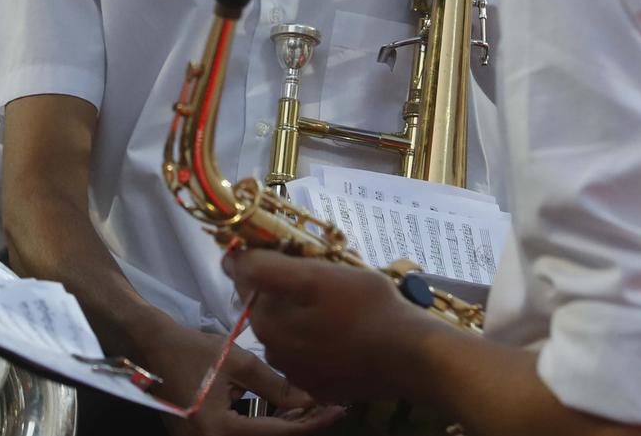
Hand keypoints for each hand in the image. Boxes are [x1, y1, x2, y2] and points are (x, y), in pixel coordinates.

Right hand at [133, 318, 342, 435]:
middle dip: (301, 427)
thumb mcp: (238, 363)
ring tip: (310, 410)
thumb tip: (310, 400)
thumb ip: (275, 385)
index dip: (312, 422)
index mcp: (220, 431)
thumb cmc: (193, 350)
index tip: (337, 409)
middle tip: (328, 409)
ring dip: (284, 428)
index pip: (278, 433)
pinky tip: (283, 412)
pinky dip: (265, 427)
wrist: (153, 348)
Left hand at [227, 249, 445, 406]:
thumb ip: (268, 268)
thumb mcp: (317, 275)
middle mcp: (275, 353)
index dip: (269, 260)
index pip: (249, 280)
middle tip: (326, 276)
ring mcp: (300, 374)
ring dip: (305, 313)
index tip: (298, 253)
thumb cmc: (367, 306)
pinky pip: (310, 354)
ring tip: (340, 304)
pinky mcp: (322, 387)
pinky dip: (320, 340)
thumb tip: (230, 260)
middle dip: (290, 287)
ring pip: (291, 329)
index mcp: (268, 324)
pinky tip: (345, 332)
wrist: (410, 354)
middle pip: (270, 306)